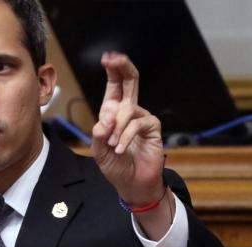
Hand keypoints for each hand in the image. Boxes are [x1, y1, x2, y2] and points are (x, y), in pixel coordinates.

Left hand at [91, 52, 164, 206]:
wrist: (131, 183)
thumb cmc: (115, 165)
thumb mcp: (99, 150)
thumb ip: (99, 132)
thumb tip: (107, 115)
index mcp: (113, 112)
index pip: (115, 86)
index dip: (113, 70)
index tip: (107, 58)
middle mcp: (129, 111)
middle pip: (131, 82)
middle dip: (122, 68)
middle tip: (115, 58)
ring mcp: (142, 118)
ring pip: (128, 109)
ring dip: (116, 128)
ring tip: (112, 145)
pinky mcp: (152, 128)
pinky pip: (137, 124)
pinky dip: (125, 136)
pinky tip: (119, 148)